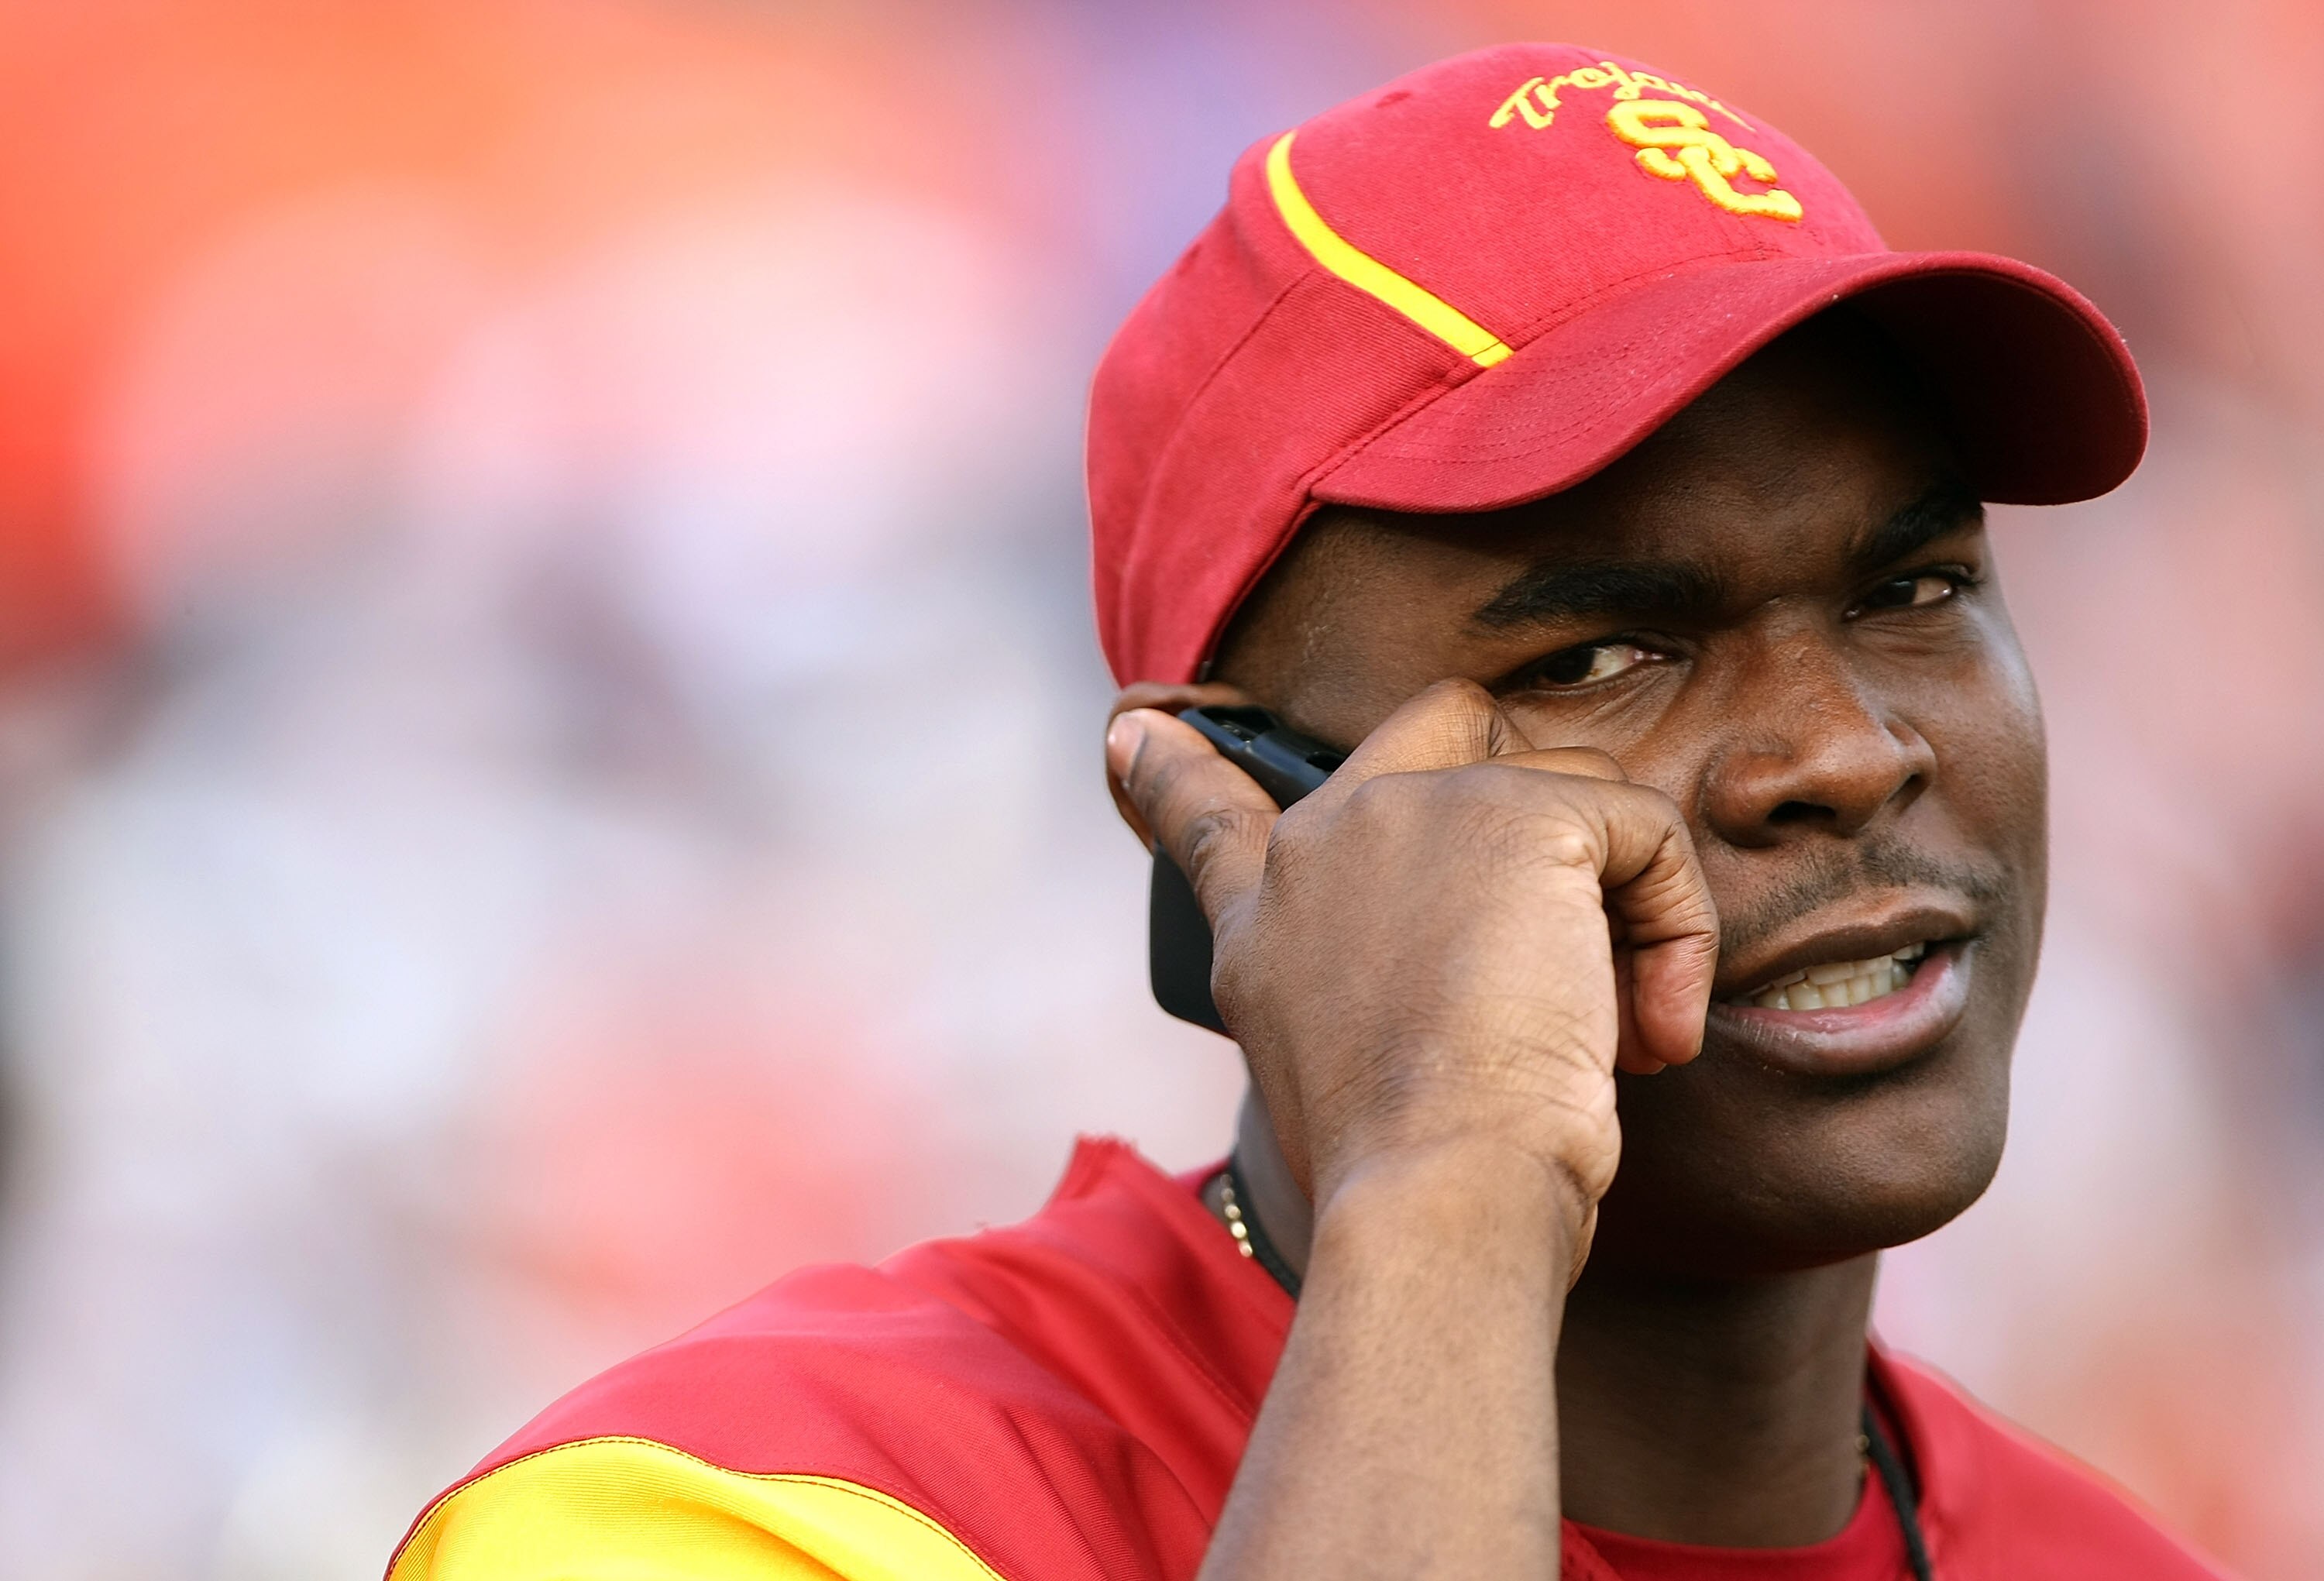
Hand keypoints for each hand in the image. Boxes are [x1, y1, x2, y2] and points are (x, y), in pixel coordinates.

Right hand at [1108, 680, 1718, 1261]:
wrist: (1435, 1193)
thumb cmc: (1402, 1172)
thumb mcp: (1322, 1080)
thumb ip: (1349, 999)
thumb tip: (1421, 988)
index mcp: (1263, 915)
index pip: (1210, 816)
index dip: (1175, 772)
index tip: (1136, 734)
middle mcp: (1326, 839)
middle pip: (1440, 729)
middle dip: (1529, 792)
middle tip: (1574, 917)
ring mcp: (1416, 810)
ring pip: (1575, 794)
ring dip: (1624, 913)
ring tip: (1622, 1031)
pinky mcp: (1520, 816)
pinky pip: (1646, 834)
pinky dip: (1680, 933)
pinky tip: (1654, 1030)